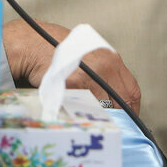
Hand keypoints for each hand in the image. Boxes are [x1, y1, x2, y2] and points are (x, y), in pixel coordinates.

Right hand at [1, 19, 141, 114]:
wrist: (35, 43)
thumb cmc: (59, 49)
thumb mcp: (89, 56)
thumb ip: (104, 74)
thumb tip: (115, 102)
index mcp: (110, 58)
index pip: (132, 92)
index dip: (131, 109)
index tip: (127, 119)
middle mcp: (104, 65)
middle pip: (121, 102)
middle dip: (117, 116)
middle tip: (111, 123)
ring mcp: (90, 75)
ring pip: (103, 107)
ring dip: (99, 116)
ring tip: (91, 118)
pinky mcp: (74, 84)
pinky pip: (84, 106)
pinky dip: (82, 112)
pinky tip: (77, 111)